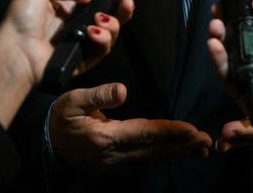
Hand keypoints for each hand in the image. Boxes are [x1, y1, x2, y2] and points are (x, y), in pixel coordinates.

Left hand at [0, 0, 134, 127]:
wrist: (16, 48)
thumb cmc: (22, 17)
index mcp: (66, 11)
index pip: (95, 5)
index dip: (109, 1)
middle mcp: (76, 28)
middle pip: (109, 21)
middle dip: (122, 13)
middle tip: (127, 4)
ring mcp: (80, 46)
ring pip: (109, 36)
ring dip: (112, 25)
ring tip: (100, 20)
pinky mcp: (82, 62)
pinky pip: (101, 52)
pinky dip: (102, 40)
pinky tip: (94, 31)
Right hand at [49, 82, 211, 171]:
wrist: (45, 143)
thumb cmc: (59, 117)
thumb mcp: (72, 101)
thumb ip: (98, 95)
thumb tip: (123, 89)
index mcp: (105, 137)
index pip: (144, 133)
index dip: (169, 131)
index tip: (192, 129)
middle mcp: (115, 154)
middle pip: (154, 150)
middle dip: (182, 146)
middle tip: (208, 142)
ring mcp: (116, 162)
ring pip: (152, 157)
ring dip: (178, 153)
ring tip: (201, 149)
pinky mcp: (116, 163)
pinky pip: (146, 159)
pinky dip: (164, 155)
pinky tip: (177, 152)